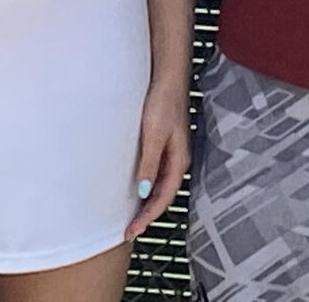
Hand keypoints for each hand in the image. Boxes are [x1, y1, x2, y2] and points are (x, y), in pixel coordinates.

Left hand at [125, 75, 191, 239]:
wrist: (168, 76)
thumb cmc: (163, 102)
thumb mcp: (154, 135)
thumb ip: (149, 164)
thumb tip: (144, 192)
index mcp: (179, 160)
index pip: (164, 197)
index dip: (148, 216)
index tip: (132, 231)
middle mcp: (177, 158)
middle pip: (164, 195)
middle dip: (148, 214)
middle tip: (129, 230)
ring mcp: (171, 150)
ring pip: (160, 185)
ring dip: (148, 202)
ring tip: (132, 216)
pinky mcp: (163, 142)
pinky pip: (156, 172)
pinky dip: (147, 186)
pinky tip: (137, 187)